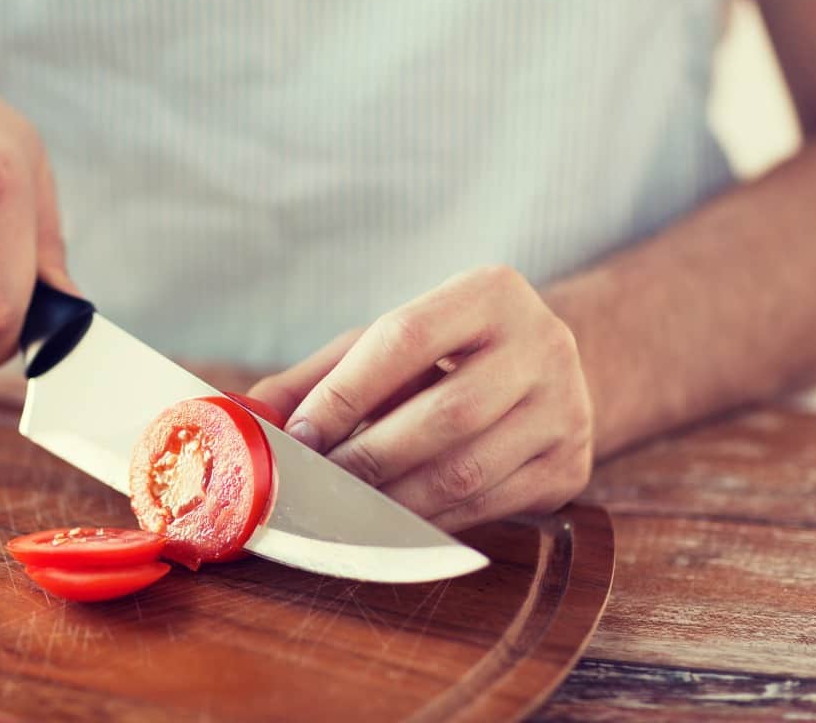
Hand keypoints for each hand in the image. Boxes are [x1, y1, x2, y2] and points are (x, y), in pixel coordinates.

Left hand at [248, 266, 593, 531]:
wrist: (543, 368)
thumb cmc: (445, 353)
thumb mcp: (388, 344)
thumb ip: (319, 376)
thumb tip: (244, 417)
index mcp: (491, 292)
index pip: (406, 339)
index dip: (344, 394)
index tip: (298, 436)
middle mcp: (542, 344)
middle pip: (442, 415)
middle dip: (365, 460)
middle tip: (314, 487)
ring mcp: (566, 408)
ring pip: (465, 473)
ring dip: (390, 503)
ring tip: (341, 511)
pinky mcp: (571, 466)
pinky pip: (487, 508)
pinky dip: (427, 523)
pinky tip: (391, 523)